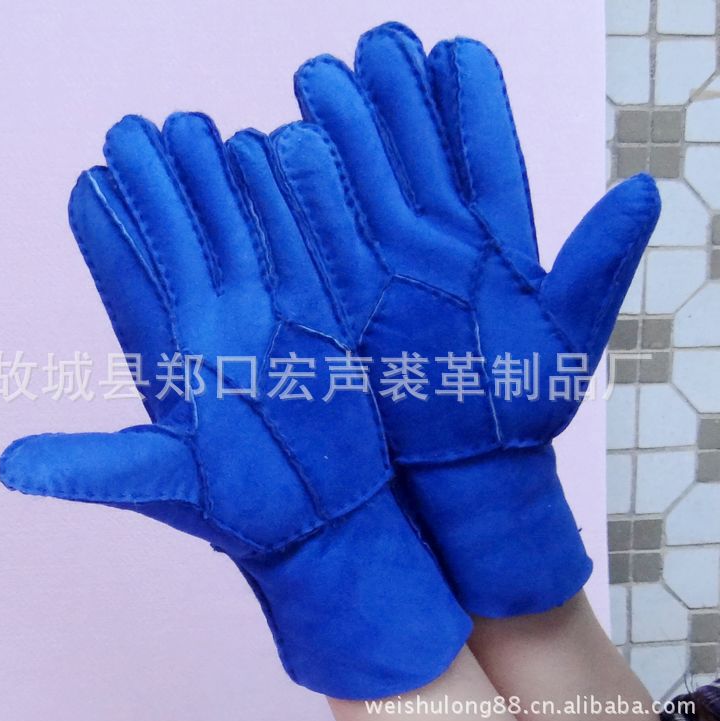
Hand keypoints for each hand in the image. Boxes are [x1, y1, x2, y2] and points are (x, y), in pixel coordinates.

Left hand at [0, 111, 469, 697]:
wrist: (320, 517)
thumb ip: (96, 467)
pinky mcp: (319, 316)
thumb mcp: (166, 485)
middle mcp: (211, 325)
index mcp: (165, 355)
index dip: (109, 229)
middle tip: (139, 130)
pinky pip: (302, 251)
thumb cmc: (237, 506)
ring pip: (239, 235)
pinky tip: (276, 163)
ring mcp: (266, 314)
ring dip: (218, 183)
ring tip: (197, 129)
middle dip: (161, 186)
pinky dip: (290, 209)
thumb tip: (8, 469)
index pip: (128, 280)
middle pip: (181, 241)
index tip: (91, 178)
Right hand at [241, 22, 660, 615]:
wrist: (465, 466)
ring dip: (344, 136)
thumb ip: (596, 264)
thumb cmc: (520, 405)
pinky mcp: (348, 301)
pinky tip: (281, 152)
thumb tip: (645, 188)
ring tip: (322, 80)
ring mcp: (389, 268)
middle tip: (369, 49)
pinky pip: (325, 245)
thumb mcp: (567, 339)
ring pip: (366, 191)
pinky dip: (305, 203)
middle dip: (391, 101)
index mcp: (498, 241)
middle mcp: (439, 245)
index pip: (483, 154)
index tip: (452, 50)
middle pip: (413, 158)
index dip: (470, 101)